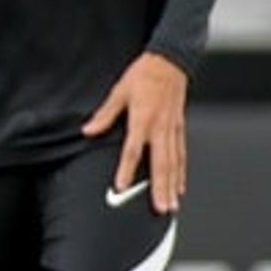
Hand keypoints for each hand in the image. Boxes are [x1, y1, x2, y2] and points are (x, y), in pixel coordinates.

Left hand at [81, 51, 187, 213]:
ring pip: (174, 163)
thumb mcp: (119, 91)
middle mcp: (160, 127)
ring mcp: (173, 130)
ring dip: (173, 186)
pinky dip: (181, 173)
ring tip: (171, 206)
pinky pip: (181, 155)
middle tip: (160, 208)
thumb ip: (104, 114)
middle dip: (160, 188)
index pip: (133, 150)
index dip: (126, 170)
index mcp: (143, 119)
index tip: (122, 187)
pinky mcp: (180, 129)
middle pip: (160, 163)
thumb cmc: (144, 75)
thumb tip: (88, 130)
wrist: (170, 62)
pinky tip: (180, 187)